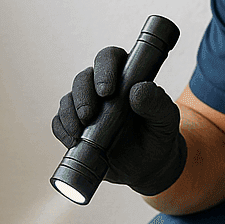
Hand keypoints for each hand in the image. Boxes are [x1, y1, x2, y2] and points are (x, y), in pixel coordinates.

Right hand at [52, 45, 186, 195]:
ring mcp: (86, 106)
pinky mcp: (74, 126)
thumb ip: (157, 103)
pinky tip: (72, 141)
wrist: (147, 166)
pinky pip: (59, 122)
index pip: (110, 58)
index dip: (105, 69)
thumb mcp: (165, 121)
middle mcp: (101, 87)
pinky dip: (62, 130)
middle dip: (83, 95)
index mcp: (125, 76)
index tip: (106, 91)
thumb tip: (137, 90)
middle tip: (88, 115)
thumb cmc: (157, 136)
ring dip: (69, 113)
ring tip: (79, 133)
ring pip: (68, 98)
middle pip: (83, 78)